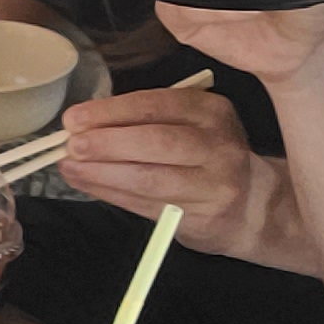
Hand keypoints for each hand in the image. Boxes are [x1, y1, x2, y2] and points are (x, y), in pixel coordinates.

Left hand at [53, 86, 312, 272]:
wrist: (252, 206)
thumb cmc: (205, 157)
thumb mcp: (189, 125)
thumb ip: (144, 121)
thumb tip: (82, 124)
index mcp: (211, 111)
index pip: (156, 105)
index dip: (111, 111)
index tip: (75, 118)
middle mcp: (218, 145)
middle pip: (156, 142)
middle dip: (107, 143)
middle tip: (71, 145)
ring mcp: (215, 185)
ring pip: (150, 179)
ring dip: (103, 174)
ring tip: (71, 167)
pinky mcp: (203, 218)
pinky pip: (148, 205)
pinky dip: (113, 194)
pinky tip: (89, 185)